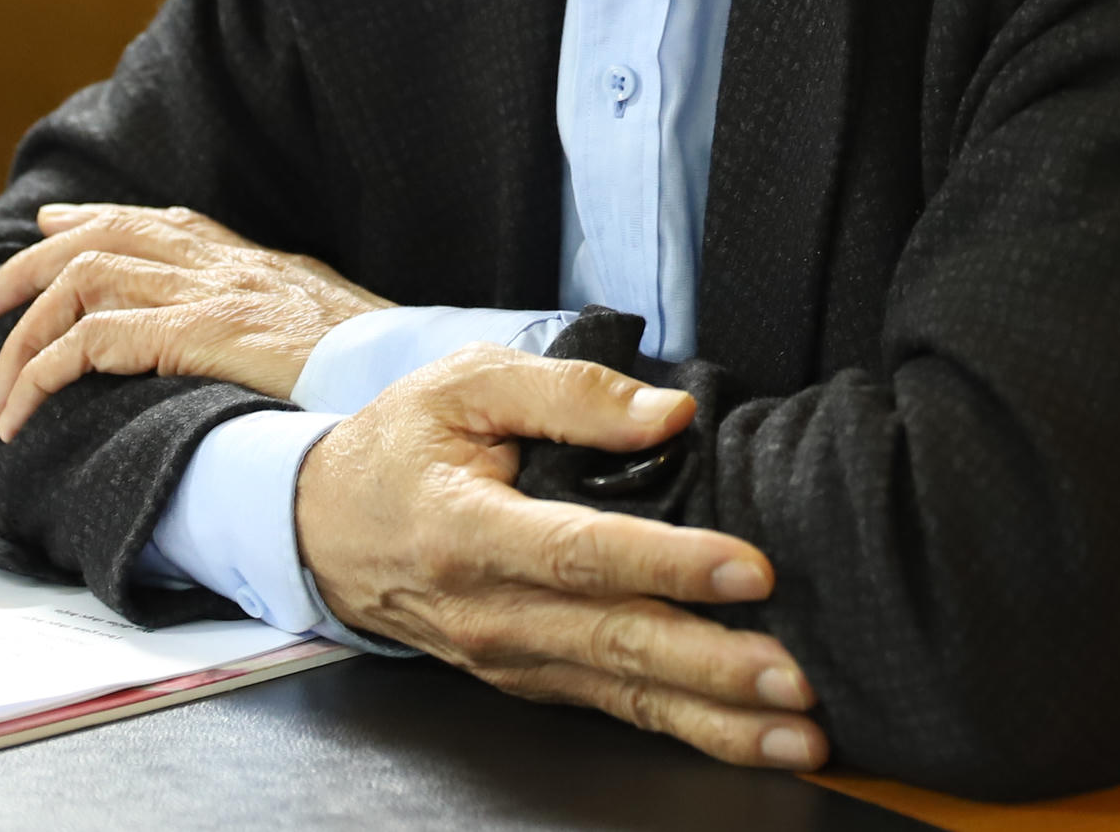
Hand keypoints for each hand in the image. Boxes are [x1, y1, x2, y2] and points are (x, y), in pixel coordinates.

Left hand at [0, 203, 392, 433]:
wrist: (414, 370)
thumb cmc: (380, 368)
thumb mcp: (325, 332)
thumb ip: (282, 322)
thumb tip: (259, 340)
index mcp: (251, 261)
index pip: (155, 222)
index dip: (92, 221)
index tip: (48, 229)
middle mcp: (223, 262)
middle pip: (98, 240)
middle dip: (25, 273)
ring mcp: (210, 291)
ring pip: (81, 284)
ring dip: (24, 341)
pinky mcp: (200, 331)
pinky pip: (95, 339)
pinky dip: (47, 369)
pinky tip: (28, 405)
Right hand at [298, 346, 824, 770]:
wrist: (323, 528)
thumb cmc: (404, 447)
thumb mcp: (469, 384)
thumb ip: (572, 390)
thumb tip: (670, 414)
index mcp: (471, 530)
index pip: (581, 553)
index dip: (668, 564)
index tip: (748, 570)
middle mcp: (492, 611)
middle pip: (615, 643)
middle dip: (712, 667)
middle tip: (794, 679)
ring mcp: (512, 658)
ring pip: (625, 695)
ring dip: (716, 721)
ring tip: (796, 734)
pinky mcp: (533, 680)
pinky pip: (617, 708)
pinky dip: (686, 728)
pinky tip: (749, 736)